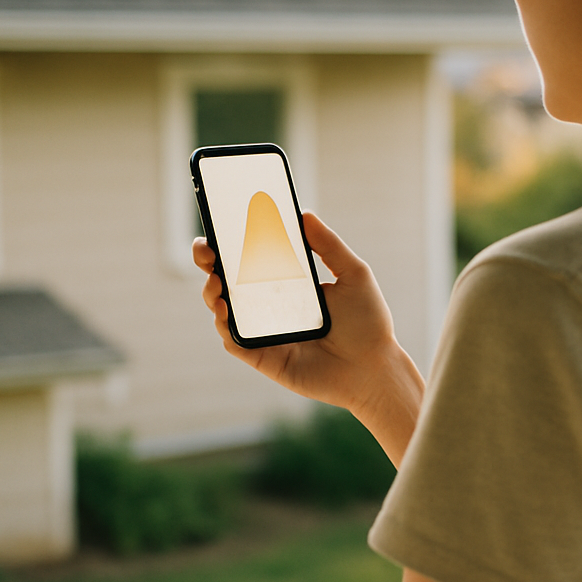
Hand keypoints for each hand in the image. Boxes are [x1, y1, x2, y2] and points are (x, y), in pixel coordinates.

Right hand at [192, 212, 423, 465]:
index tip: (219, 225)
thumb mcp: (353, 275)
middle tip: (206, 251)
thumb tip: (305, 213)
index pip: (252, 259)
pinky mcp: (263, 358)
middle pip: (229, 282)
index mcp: (289, 284)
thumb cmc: (368, 323)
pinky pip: (234, 342)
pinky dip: (224, 326)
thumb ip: (329, 245)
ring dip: (211, 293)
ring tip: (217, 282)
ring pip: (223, 311)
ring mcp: (264, 332)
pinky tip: (225, 311)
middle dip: (209, 264)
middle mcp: (272, 307)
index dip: (231, 243)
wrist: (375, 368)